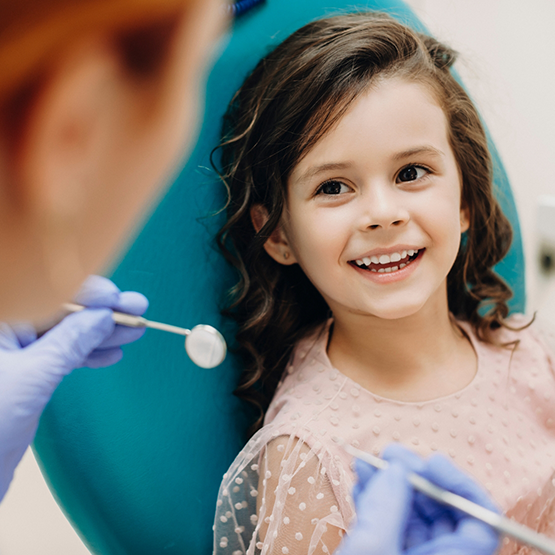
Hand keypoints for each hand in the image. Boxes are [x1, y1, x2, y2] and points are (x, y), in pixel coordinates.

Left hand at [0, 275, 147, 499]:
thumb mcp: (32, 377)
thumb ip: (70, 343)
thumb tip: (103, 317)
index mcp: (1, 322)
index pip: (47, 293)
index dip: (86, 292)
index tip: (116, 299)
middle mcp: (7, 332)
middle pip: (61, 311)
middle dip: (101, 311)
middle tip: (138, 307)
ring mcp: (15, 353)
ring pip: (67, 334)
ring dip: (102, 333)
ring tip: (135, 330)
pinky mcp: (25, 375)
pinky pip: (62, 356)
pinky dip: (89, 355)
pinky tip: (112, 354)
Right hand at [338, 444, 499, 554]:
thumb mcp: (373, 549)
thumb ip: (387, 507)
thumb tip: (397, 468)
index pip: (480, 521)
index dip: (460, 486)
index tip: (431, 462)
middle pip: (442, 510)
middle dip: (415, 476)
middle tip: (390, 454)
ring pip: (413, 513)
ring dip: (390, 482)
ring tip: (366, 462)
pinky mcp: (389, 552)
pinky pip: (391, 521)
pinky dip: (376, 498)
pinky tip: (362, 481)